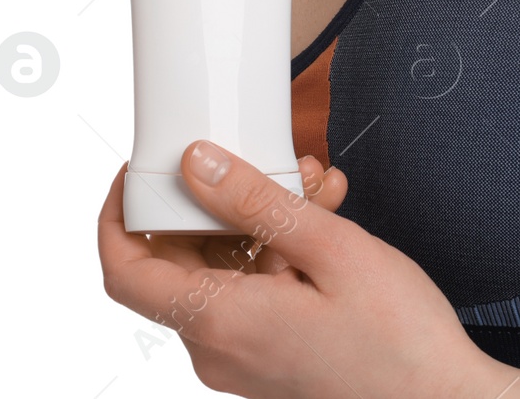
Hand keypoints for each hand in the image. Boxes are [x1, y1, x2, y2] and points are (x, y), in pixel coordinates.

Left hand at [97, 140, 514, 397]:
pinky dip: (276, 253)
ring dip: (259, 221)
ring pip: (222, 269)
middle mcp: (219, 349)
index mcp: (221, 324)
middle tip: (264, 162)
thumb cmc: (402, 345)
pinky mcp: (268, 357)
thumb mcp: (332, 250)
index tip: (137, 172)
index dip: (117, 214)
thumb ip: (255, 202)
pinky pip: (249, 293)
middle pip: (179, 260)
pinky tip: (321, 222)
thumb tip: (195, 164)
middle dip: (216, 200)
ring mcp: (243, 358)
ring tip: (314, 189)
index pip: (124, 269)